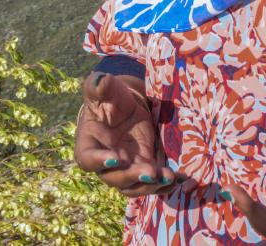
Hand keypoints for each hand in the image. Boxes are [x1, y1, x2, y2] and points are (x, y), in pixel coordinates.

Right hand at [73, 71, 177, 196]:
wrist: (127, 104)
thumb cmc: (110, 97)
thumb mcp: (105, 89)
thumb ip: (99, 86)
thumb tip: (100, 80)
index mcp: (89, 143)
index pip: (87, 158)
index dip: (99, 161)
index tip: (116, 159)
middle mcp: (105, 161)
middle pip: (113, 178)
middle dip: (131, 177)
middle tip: (149, 172)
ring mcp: (125, 168)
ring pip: (133, 186)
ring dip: (149, 185)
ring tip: (167, 177)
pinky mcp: (143, 166)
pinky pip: (151, 181)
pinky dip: (164, 183)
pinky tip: (177, 178)